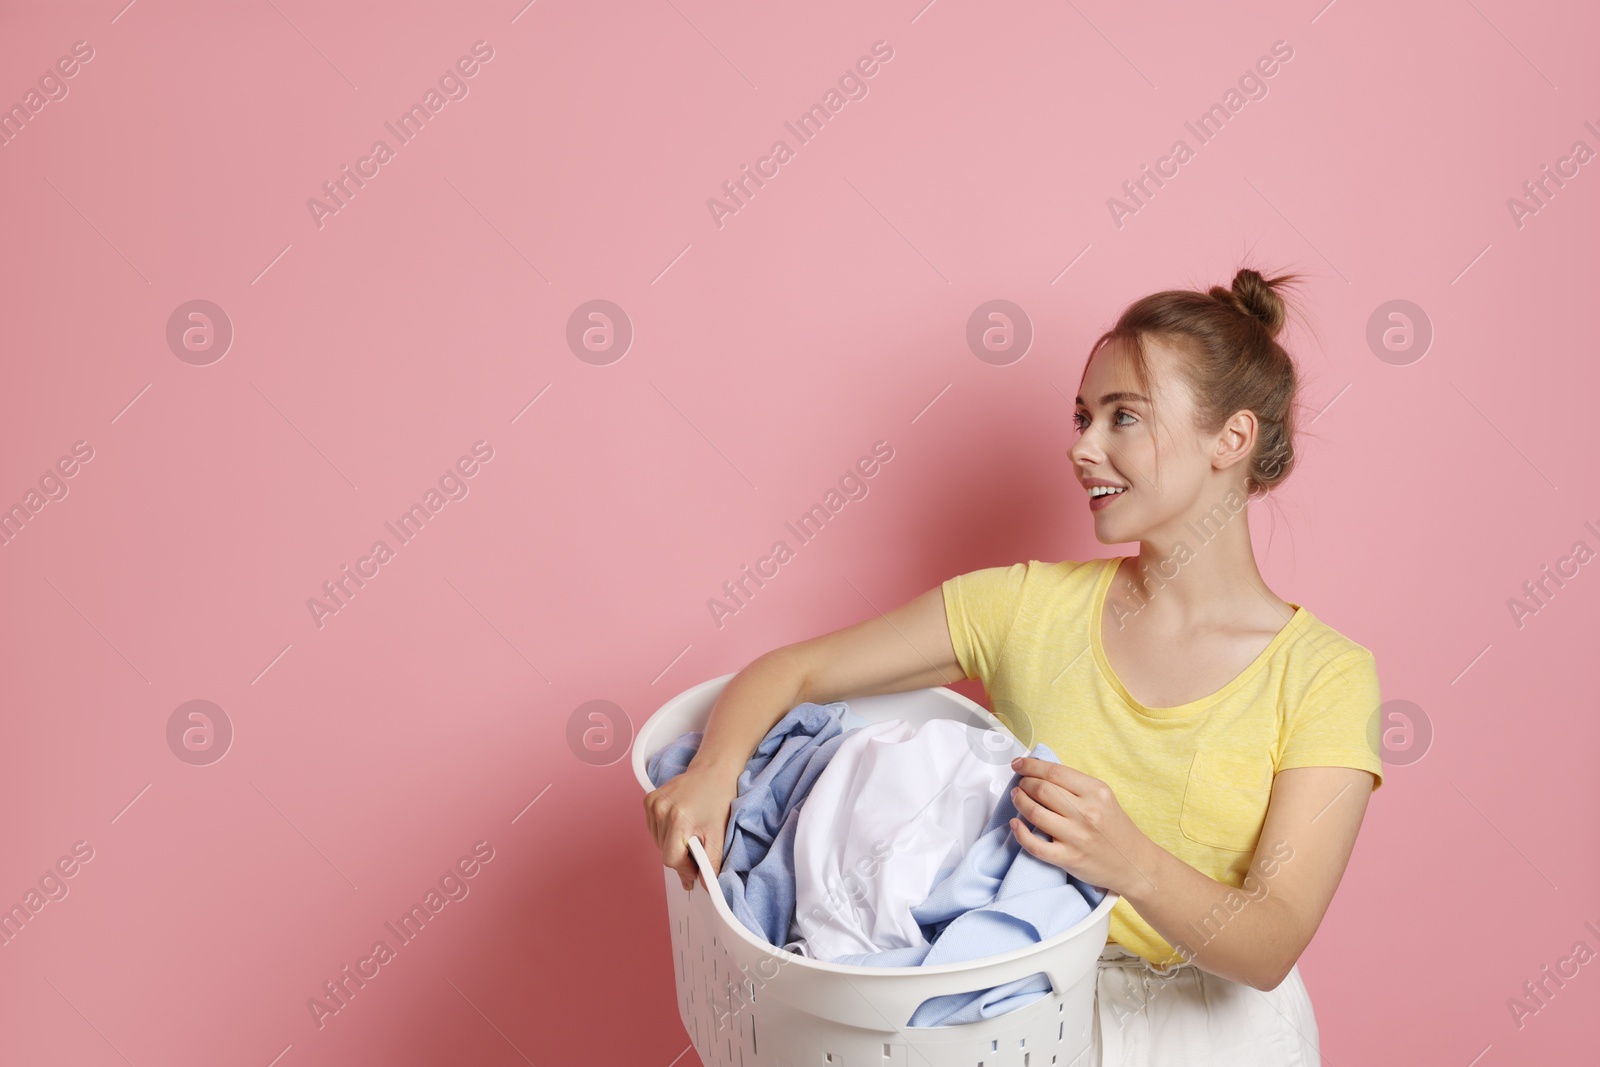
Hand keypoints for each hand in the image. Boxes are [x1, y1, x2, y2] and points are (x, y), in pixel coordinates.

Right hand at [643, 764, 737, 890]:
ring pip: (658, 842)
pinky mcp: (649, 800)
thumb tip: (706, 886)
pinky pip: (653, 829)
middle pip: (664, 852)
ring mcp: (653, 804)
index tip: (696, 869)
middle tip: (697, 845)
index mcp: (678, 819)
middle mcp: (661, 810)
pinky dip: (665, 832)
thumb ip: (711, 863)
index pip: (672, 860)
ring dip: (672, 844)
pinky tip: (678, 822)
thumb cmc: (717, 800)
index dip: (686, 869)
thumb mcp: (718, 834)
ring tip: (689, 831)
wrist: (712, 772)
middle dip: (681, 856)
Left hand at [1007, 756, 1154, 896]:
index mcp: (1096, 792)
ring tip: (1017, 797)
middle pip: (1042, 790)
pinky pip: (1035, 845)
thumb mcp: (1103, 798)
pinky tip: (1015, 824)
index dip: (1031, 766)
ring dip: (1020, 802)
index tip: (1018, 764)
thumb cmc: (1115, 828)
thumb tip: (1041, 770)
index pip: (1055, 772)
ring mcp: (1077, 837)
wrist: (1134, 863)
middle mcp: (1087, 813)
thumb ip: (1076, 785)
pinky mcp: (1069, 858)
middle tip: (1020, 783)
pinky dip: (1020, 833)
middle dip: (1024, 783)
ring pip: (1035, 813)